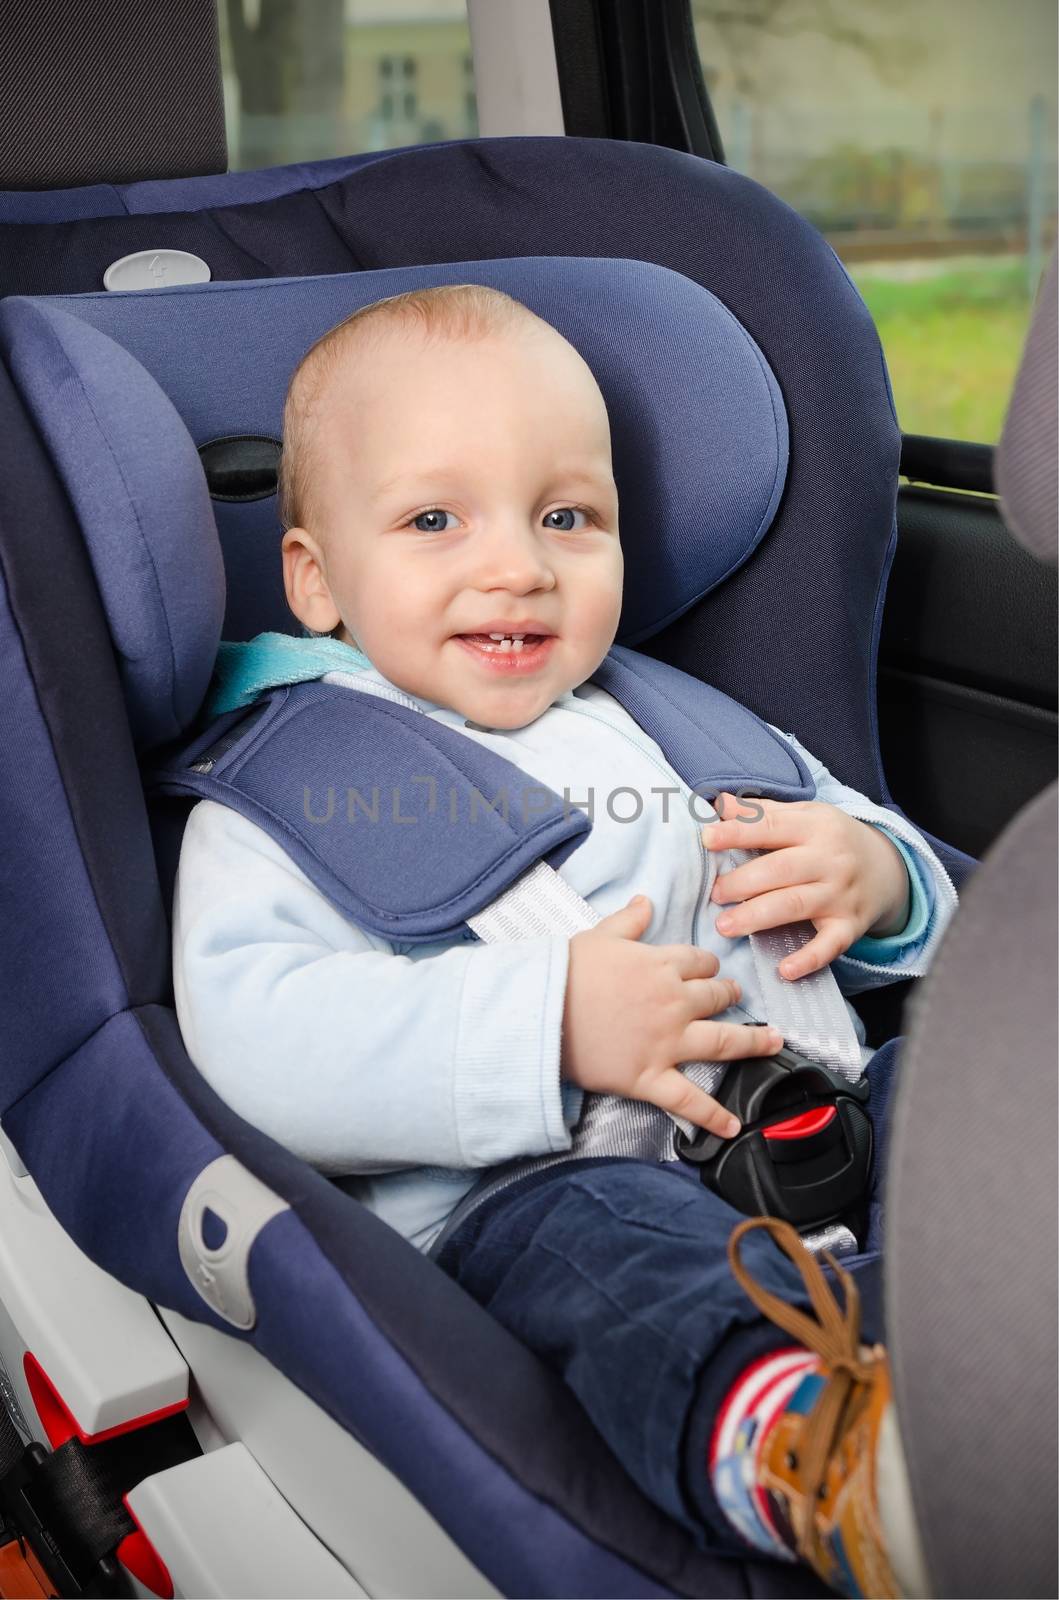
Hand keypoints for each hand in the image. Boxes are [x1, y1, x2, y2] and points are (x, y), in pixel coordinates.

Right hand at [561, 894, 782, 1137]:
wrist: (540, 1013)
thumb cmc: (565, 972)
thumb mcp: (598, 936)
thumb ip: (628, 920)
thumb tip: (647, 901)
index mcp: (661, 965)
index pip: (700, 962)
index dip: (706, 965)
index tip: (707, 969)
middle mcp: (674, 1002)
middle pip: (717, 996)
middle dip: (729, 995)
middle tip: (735, 997)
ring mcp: (667, 1042)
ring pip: (724, 1041)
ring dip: (754, 1041)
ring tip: (773, 1041)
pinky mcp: (651, 1077)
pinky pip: (689, 1100)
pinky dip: (713, 1116)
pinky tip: (734, 1126)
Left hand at [703, 793, 909, 978]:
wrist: (888, 868)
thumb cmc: (833, 840)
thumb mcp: (806, 816)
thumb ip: (763, 813)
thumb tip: (718, 803)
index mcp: (815, 827)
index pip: (771, 826)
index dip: (738, 832)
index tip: (706, 838)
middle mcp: (830, 860)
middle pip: (780, 870)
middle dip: (742, 883)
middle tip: (714, 894)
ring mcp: (840, 895)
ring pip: (795, 905)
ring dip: (757, 917)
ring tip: (725, 926)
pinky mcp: (849, 926)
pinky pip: (829, 945)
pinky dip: (808, 959)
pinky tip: (784, 970)